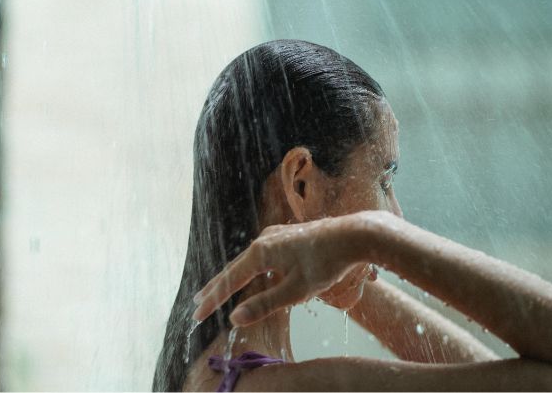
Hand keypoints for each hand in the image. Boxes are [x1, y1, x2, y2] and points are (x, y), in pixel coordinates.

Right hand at [191, 217, 366, 326]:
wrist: (355, 234)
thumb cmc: (327, 264)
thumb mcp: (296, 291)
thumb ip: (264, 304)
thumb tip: (235, 317)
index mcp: (261, 253)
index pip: (229, 281)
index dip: (213, 300)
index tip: (197, 314)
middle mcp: (263, 240)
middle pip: (234, 268)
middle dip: (216, 287)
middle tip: (198, 303)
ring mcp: (275, 235)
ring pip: (248, 260)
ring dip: (233, 276)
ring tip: (220, 289)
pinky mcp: (287, 235)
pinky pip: (261, 254)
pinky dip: (250, 268)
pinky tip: (254, 273)